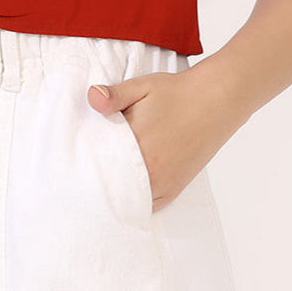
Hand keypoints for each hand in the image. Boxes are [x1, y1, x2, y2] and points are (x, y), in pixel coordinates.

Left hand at [86, 65, 242, 212]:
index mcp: (138, 143)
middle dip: (98, 175)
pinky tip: (125, 187)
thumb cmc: (177, 93)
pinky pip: (147, 204)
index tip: (77, 152)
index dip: (87, 156)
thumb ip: (114, 95)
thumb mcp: (142, 86)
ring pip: (128, 197)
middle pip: (112, 181)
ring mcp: (164, 183)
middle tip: (84, 168)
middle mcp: (151, 169)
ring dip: (116, 188)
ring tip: (102, 177)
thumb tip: (91, 98)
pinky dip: (134, 198)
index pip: (101, 159)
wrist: (215, 101)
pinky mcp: (174, 189)